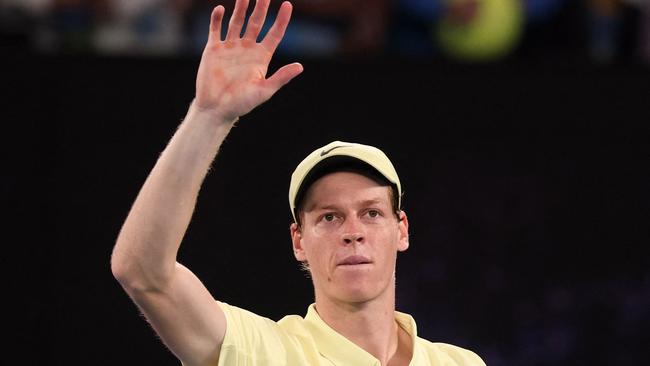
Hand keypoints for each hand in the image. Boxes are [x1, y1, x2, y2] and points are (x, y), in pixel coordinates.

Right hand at [194, 0, 302, 121]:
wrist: (216, 109)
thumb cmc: (242, 104)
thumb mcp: (264, 91)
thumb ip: (281, 77)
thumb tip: (300, 67)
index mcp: (261, 57)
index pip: (274, 34)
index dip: (281, 20)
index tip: (287, 4)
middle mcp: (247, 49)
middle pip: (256, 22)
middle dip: (261, 7)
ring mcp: (230, 47)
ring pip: (237, 21)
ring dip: (241, 8)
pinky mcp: (214, 49)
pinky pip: (216, 30)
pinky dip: (217, 19)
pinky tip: (220, 8)